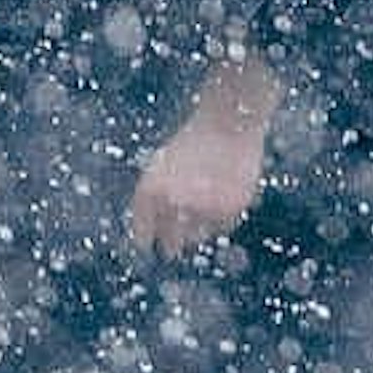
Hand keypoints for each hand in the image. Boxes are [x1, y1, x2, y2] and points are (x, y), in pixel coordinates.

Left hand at [130, 54, 276, 258]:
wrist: (228, 123)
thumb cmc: (191, 144)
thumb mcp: (160, 168)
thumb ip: (153, 203)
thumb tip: (154, 238)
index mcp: (151, 191)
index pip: (143, 234)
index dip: (146, 241)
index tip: (150, 246)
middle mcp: (174, 202)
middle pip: (170, 244)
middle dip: (170, 246)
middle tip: (171, 249)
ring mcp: (203, 206)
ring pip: (196, 238)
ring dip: (196, 230)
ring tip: (201, 204)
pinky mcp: (229, 208)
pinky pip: (221, 228)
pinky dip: (219, 219)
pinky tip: (220, 198)